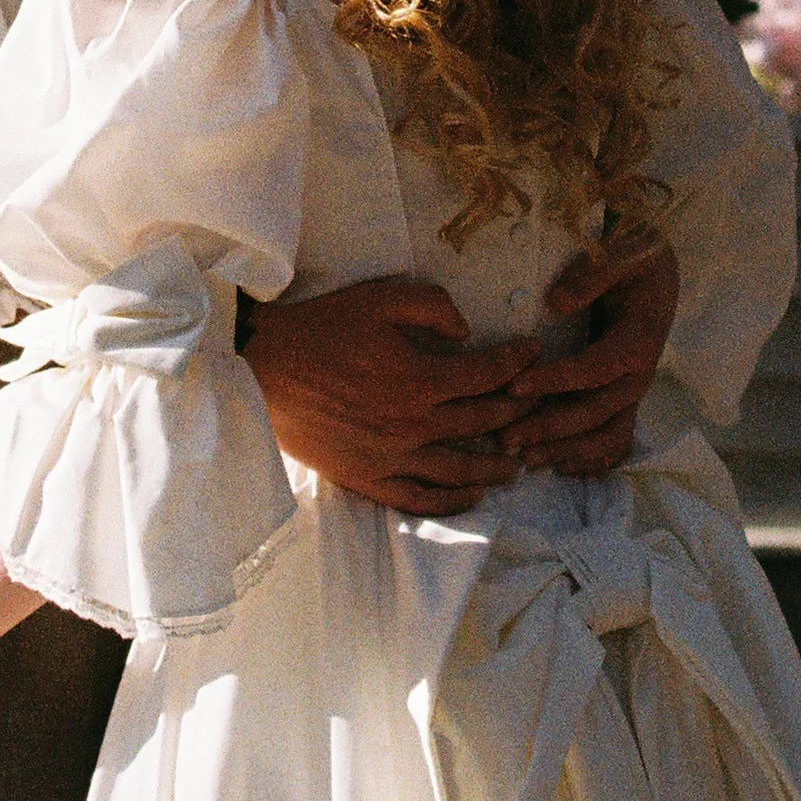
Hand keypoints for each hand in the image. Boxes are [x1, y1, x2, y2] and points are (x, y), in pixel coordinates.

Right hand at [245, 276, 549, 509]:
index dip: (518, 361)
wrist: (263, 367)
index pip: (487, 374)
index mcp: (420, 378)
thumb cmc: (321, 328)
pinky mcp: (368, 478)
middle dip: (518, 409)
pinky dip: (452, 501)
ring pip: (461, 469)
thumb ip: (431, 306)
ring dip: (497, 465)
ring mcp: (392, 457)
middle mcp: (414, 424)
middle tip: (537, 402)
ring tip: (520, 460)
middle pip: (483, 421)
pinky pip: (420, 499)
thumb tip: (466, 331)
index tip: (533, 352)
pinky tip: (473, 495)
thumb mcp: (378, 299)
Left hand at [500, 238, 679, 476]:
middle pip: (596, 413)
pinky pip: (613, 439)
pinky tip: (560, 467)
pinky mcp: (623, 397)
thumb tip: (557, 302)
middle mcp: (638, 374)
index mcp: (638, 341)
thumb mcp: (619, 253)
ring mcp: (632, 390)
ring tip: (526, 459)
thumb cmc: (633, 258)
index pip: (593, 369)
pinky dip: (591, 459)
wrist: (656, 268)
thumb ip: (591, 276)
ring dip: (567, 451)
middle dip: (551, 429)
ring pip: (606, 435)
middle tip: (507, 438)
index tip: (514, 386)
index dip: (554, 381)